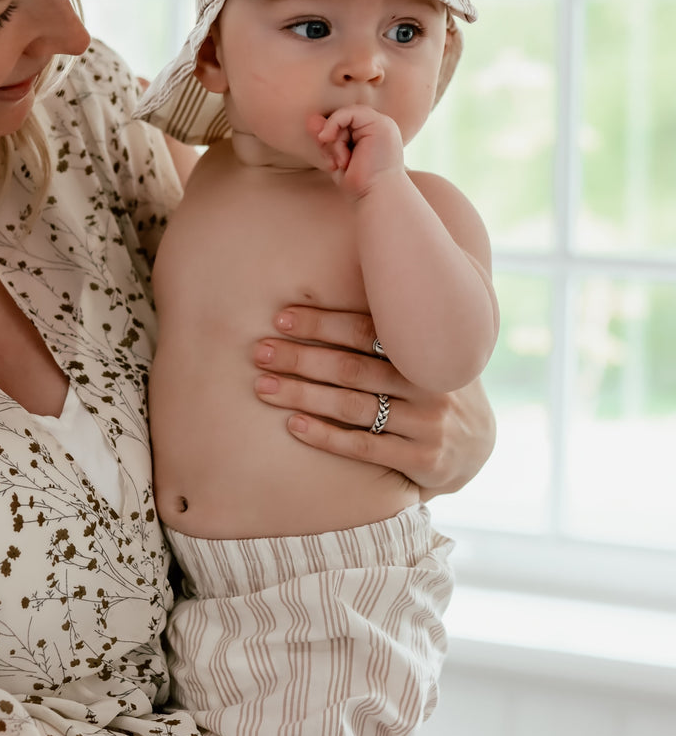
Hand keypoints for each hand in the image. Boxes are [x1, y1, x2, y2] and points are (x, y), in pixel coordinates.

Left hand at [253, 305, 495, 498]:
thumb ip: (393, 326)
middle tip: (259, 352)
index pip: (365, 330)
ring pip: (352, 407)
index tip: (281, 318)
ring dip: (302, 395)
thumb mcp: (425, 351)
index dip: (322, 322)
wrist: (477, 447)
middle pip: (351, 368)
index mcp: (424, 349)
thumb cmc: (432, 386)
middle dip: (301, 358)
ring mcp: (427, 423)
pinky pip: (364, 447)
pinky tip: (293, 425)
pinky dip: (325, 435)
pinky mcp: (422, 459)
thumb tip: (348, 276)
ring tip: (264, 387)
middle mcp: (428, 383)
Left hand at [307, 106, 403, 196]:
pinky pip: (347, 113)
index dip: (331, 137)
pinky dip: (335, 128)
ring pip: (344, 116)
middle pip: (343, 119)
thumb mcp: (337, 158)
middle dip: (331, 139)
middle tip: (333, 163)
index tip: (331, 163)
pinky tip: (339, 152)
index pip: (344, 124)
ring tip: (342, 163)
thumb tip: (311, 119)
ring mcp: (381, 123)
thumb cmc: (359, 184)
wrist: (376, 196)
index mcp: (372, 134)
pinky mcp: (379, 124)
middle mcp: (379, 126)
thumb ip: (326, 139)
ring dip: (335, 141)